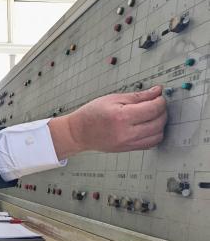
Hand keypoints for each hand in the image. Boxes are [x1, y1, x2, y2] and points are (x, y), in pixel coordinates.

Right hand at [49, 85, 166, 158]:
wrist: (79, 132)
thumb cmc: (91, 114)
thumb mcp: (112, 98)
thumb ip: (137, 96)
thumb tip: (157, 91)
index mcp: (122, 116)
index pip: (153, 108)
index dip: (160, 100)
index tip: (158, 96)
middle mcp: (126, 132)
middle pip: (159, 122)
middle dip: (162, 111)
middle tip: (156, 104)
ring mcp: (128, 143)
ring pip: (158, 135)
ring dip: (161, 124)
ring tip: (153, 116)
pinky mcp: (128, 149)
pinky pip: (151, 143)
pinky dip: (155, 134)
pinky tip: (149, 126)